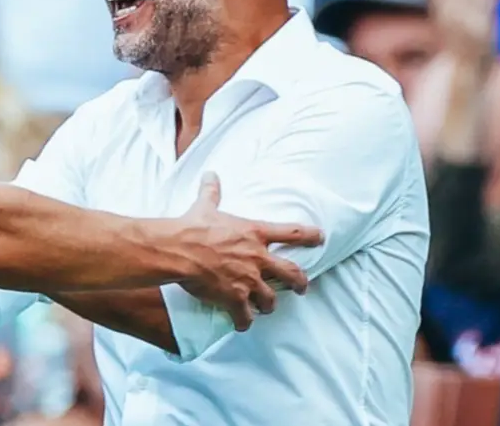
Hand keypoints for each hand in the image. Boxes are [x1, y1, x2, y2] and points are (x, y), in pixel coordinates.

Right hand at [174, 173, 321, 331]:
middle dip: (300, 283)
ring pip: (270, 299)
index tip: (321, 238)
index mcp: (255, 234)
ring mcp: (249, 280)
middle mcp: (258, 258)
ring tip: (265, 308)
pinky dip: (244, 322)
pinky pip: (246, 317)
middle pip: (292, 273)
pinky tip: (241, 324)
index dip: (310, 235)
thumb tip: (210, 175)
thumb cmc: (193, 227)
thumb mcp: (205, 206)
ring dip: (269, 305)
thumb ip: (212, 192)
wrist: (179, 250)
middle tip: (301, 289)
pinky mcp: (235, 298)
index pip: (293, 232)